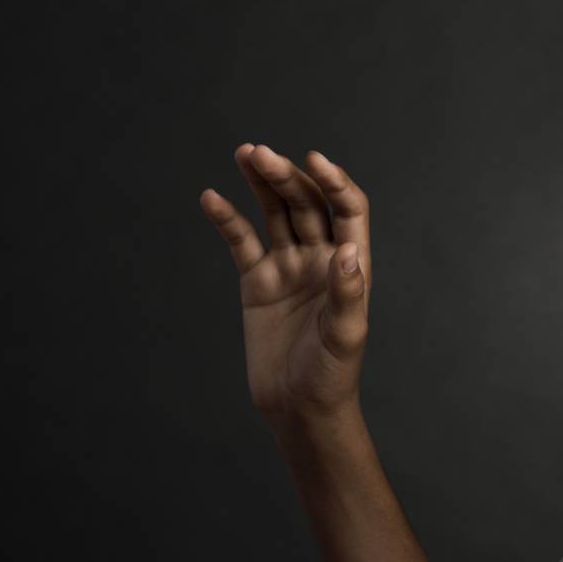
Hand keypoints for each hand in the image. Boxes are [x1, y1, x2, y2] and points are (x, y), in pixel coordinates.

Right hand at [199, 143, 371, 423]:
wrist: (299, 409)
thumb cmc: (332, 376)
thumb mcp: (345, 337)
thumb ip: (348, 294)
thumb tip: (348, 251)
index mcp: (351, 262)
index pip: (348, 208)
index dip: (334, 181)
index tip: (314, 159)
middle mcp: (322, 256)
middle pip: (307, 203)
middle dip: (286, 176)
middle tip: (258, 152)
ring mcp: (289, 266)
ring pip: (277, 213)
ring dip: (262, 183)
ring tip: (245, 152)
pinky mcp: (259, 283)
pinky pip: (243, 242)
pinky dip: (228, 220)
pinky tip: (210, 197)